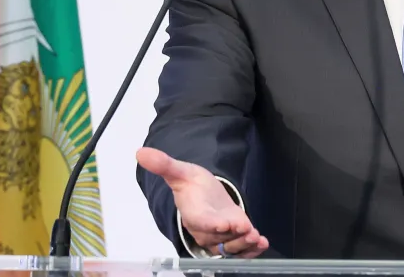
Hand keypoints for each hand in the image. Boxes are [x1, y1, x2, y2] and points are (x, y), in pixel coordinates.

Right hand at [136, 147, 268, 257]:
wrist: (203, 194)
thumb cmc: (192, 185)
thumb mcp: (181, 172)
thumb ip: (164, 165)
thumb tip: (141, 152)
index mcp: (192, 213)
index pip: (200, 221)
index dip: (211, 224)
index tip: (223, 224)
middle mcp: (205, 230)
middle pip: (218, 239)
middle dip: (233, 237)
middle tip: (248, 230)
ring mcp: (220, 237)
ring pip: (231, 247)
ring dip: (245, 245)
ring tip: (256, 237)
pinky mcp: (232, 239)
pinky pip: (241, 250)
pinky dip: (252, 250)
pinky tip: (262, 243)